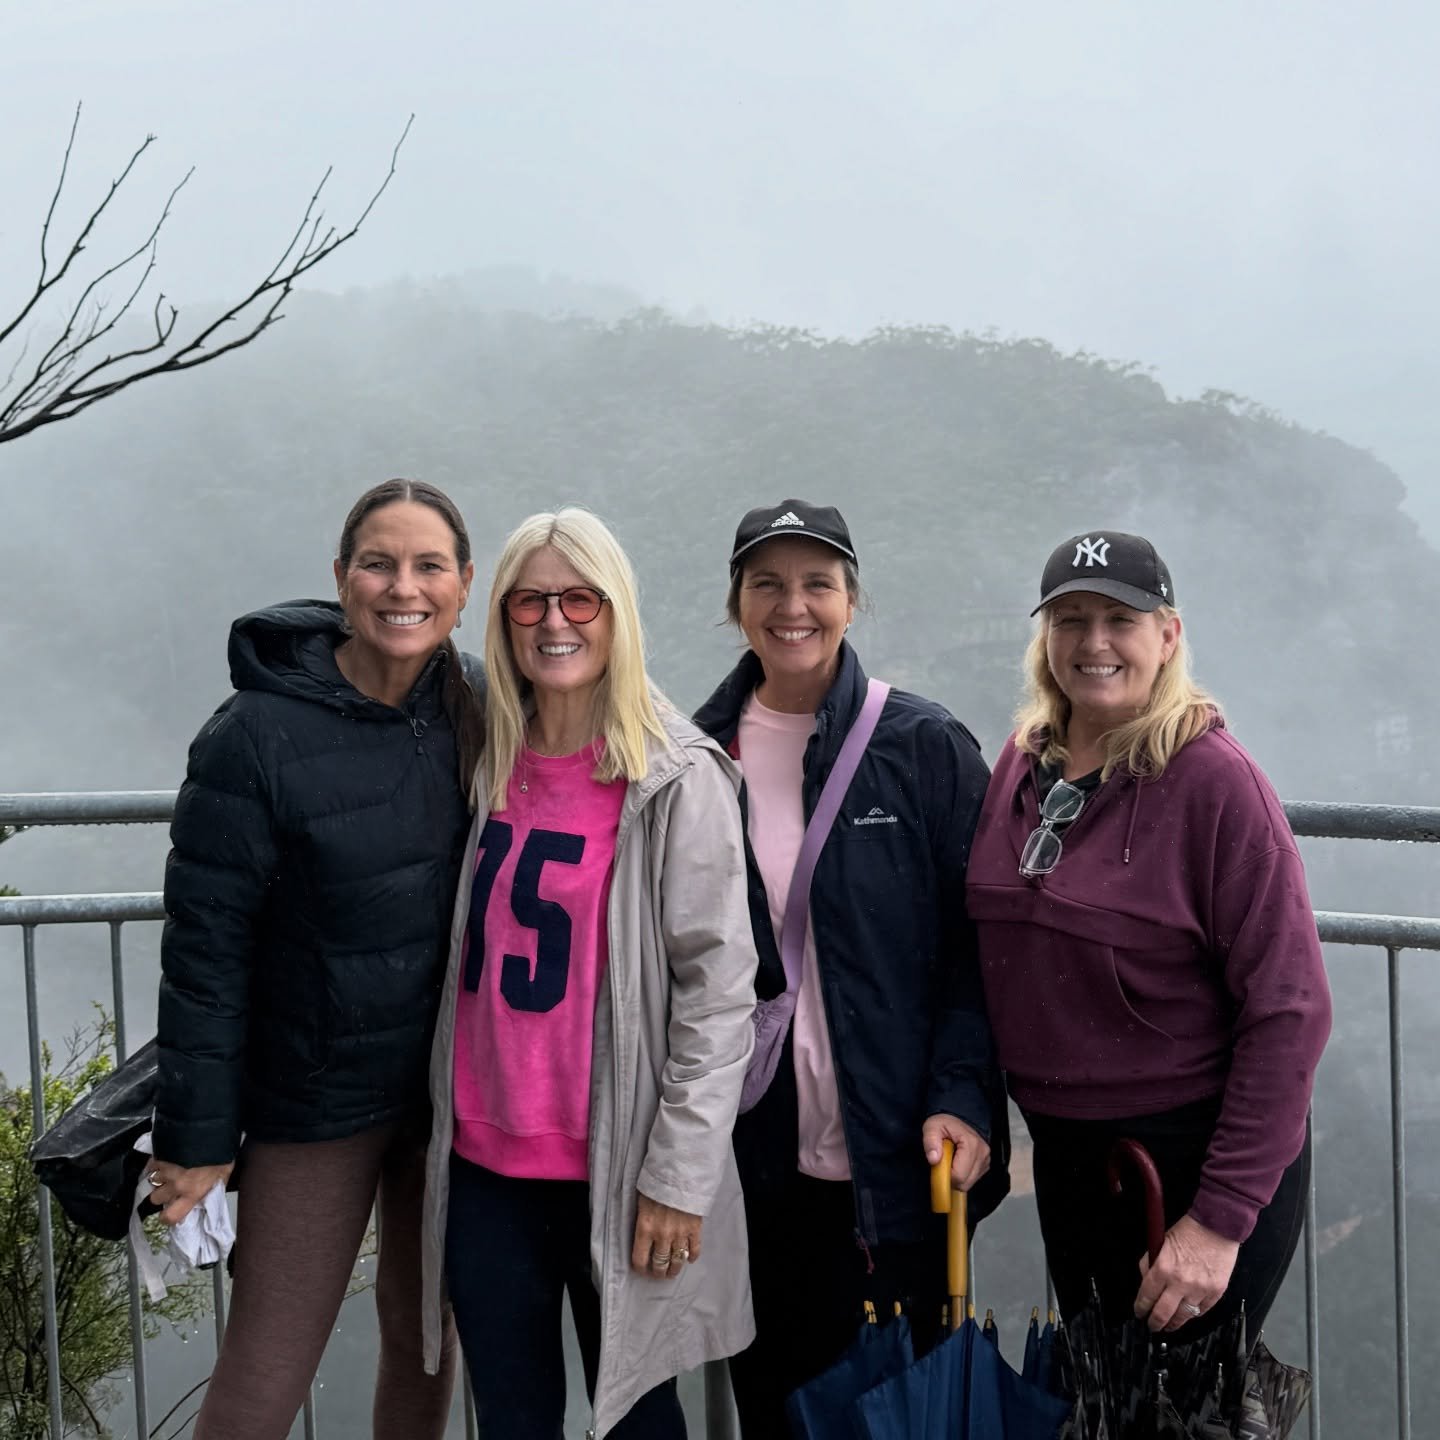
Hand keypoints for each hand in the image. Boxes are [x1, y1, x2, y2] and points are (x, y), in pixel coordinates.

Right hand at [145, 1159, 233, 1226]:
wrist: (210, 1127)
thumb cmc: (221, 1151)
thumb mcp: (224, 1173)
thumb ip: (215, 1186)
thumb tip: (210, 1195)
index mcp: (193, 1192)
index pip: (171, 1216)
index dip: (167, 1217)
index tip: (168, 1213)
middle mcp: (176, 1184)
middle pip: (156, 1199)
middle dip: (161, 1194)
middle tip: (169, 1187)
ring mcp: (165, 1169)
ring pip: (153, 1180)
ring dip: (159, 1177)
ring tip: (169, 1170)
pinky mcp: (159, 1155)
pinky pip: (151, 1164)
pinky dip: (156, 1163)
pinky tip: (165, 1158)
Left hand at [631, 1191, 702, 1280]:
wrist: (680, 1172)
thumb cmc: (656, 1183)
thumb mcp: (641, 1201)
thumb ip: (641, 1220)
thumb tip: (639, 1234)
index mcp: (645, 1228)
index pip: (640, 1260)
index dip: (641, 1268)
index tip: (642, 1269)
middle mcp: (662, 1236)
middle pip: (660, 1264)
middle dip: (658, 1272)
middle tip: (659, 1273)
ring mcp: (680, 1234)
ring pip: (677, 1261)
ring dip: (674, 1269)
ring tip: (672, 1271)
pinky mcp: (695, 1229)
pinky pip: (694, 1250)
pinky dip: (692, 1257)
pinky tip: (689, 1259)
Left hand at [922, 1113, 990, 1191]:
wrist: (957, 1118)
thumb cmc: (945, 1123)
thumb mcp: (932, 1127)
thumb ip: (930, 1142)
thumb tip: (934, 1159)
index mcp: (971, 1144)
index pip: (959, 1175)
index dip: (944, 1175)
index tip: (937, 1166)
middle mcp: (982, 1153)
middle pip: (965, 1183)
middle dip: (950, 1178)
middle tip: (942, 1163)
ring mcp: (985, 1160)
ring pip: (968, 1184)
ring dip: (956, 1177)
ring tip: (950, 1161)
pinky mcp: (985, 1164)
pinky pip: (972, 1180)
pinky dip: (962, 1175)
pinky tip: (957, 1163)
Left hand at [1134, 1212, 1239, 1331]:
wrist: (1217, 1227)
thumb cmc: (1188, 1231)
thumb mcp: (1160, 1242)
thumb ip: (1150, 1263)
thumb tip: (1146, 1282)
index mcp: (1163, 1268)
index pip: (1146, 1296)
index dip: (1140, 1308)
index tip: (1139, 1312)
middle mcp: (1180, 1282)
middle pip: (1162, 1313)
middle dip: (1154, 1323)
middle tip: (1151, 1326)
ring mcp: (1199, 1289)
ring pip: (1183, 1317)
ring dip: (1173, 1324)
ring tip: (1169, 1327)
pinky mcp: (1215, 1293)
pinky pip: (1201, 1311)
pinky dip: (1193, 1315)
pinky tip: (1187, 1316)